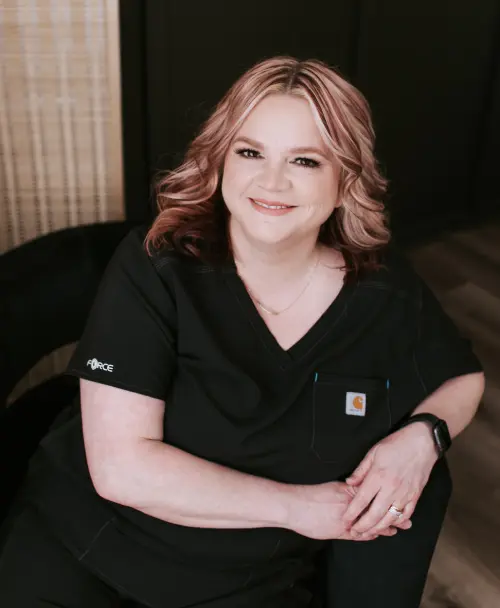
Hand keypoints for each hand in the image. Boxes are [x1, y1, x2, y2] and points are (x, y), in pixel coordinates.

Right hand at [285, 481, 410, 541]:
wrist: (294, 506)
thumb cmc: (310, 496)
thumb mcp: (331, 487)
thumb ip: (346, 489)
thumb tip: (358, 486)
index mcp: (348, 492)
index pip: (374, 496)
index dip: (388, 499)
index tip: (400, 500)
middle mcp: (350, 506)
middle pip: (377, 511)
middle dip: (392, 516)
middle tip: (407, 520)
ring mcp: (346, 520)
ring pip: (370, 524)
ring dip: (384, 527)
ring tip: (397, 529)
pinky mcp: (339, 531)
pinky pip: (359, 535)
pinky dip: (368, 535)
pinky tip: (376, 535)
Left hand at [342, 422, 438, 536]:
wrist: (422, 442)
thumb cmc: (396, 444)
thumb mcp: (373, 452)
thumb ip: (360, 470)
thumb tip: (349, 483)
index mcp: (378, 476)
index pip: (362, 500)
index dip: (352, 512)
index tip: (345, 520)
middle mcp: (391, 488)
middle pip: (374, 514)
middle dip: (363, 526)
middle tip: (354, 533)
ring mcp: (405, 494)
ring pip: (390, 518)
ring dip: (378, 528)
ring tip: (368, 534)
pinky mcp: (415, 496)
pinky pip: (405, 515)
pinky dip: (397, 523)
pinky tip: (389, 526)